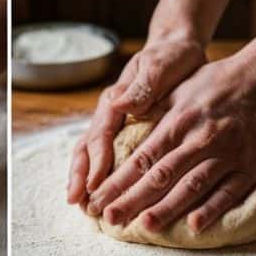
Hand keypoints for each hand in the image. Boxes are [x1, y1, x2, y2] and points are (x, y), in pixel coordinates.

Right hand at [66, 35, 206, 206]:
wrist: (177, 50)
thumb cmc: (171, 58)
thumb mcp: (161, 65)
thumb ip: (143, 86)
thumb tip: (121, 104)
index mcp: (115, 99)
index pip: (101, 134)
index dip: (98, 161)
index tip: (96, 183)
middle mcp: (108, 114)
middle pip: (86, 149)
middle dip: (81, 177)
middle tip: (79, 202)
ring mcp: (112, 125)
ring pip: (89, 155)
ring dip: (84, 181)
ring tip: (81, 205)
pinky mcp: (121, 133)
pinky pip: (103, 157)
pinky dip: (97, 177)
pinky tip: (97, 196)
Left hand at [81, 50, 255, 233]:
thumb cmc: (218, 83)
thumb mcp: (179, 86)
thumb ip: (150, 104)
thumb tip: (116, 109)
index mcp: (179, 121)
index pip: (142, 157)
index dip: (118, 181)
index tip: (98, 199)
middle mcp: (201, 139)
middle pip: (162, 175)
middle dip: (133, 199)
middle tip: (109, 219)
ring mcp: (228, 154)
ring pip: (193, 186)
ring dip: (168, 207)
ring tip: (145, 226)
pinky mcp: (252, 166)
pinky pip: (231, 191)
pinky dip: (213, 209)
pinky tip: (194, 226)